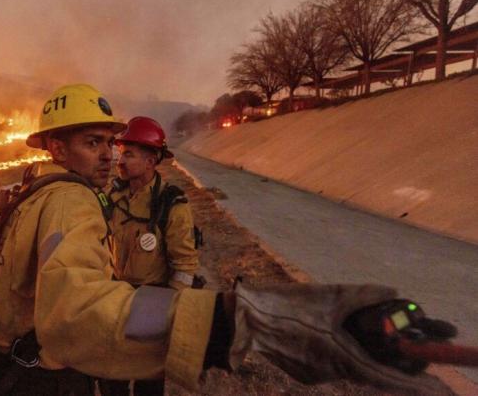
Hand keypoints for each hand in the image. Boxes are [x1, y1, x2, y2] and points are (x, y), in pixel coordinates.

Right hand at [228, 280, 451, 394]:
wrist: (244, 319)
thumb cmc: (285, 305)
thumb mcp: (328, 294)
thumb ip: (364, 294)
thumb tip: (394, 292)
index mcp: (338, 357)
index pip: (383, 377)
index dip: (410, 382)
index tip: (434, 386)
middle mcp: (329, 372)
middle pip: (367, 371)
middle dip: (387, 361)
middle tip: (403, 346)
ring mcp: (314, 374)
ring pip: (348, 365)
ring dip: (361, 353)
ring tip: (364, 333)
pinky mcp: (302, 370)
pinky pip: (330, 364)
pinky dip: (340, 352)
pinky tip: (332, 334)